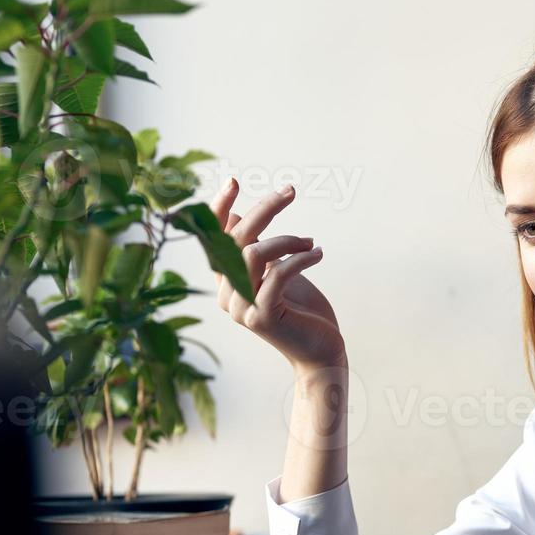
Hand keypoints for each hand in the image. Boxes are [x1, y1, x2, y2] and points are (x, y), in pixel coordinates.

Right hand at [210, 178, 346, 372]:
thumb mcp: (278, 273)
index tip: (233, 181)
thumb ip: (257, 250)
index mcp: (227, 281)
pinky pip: (278, 273)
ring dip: (287, 240)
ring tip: (311, 243)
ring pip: (253, 253)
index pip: (213, 239)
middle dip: (264, 209)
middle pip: (236, 238)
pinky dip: (301, 258)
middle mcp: (227, 294)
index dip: (219, 209)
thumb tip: (239, 215)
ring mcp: (241, 307)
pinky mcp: (262, 317)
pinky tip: (318, 254)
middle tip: (290, 191)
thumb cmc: (302, 311)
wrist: (321, 352)